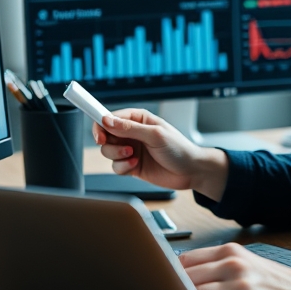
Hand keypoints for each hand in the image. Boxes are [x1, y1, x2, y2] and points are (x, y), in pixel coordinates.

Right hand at [94, 109, 228, 198]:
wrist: (191, 172)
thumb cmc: (179, 148)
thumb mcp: (155, 135)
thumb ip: (130, 129)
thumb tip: (107, 121)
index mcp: (138, 119)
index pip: (110, 117)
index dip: (101, 124)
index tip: (99, 134)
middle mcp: (132, 133)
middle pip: (106, 135)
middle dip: (109, 144)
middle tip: (123, 148)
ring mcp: (131, 149)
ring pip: (108, 152)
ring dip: (117, 155)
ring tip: (132, 156)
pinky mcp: (131, 165)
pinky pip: (115, 166)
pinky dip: (122, 167)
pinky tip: (135, 165)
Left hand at [178, 243, 290, 289]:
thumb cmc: (282, 286)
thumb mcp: (250, 265)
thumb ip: (220, 268)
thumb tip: (183, 280)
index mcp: (232, 253)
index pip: (185, 261)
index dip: (168, 277)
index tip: (159, 289)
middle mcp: (235, 266)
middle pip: (185, 279)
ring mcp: (243, 289)